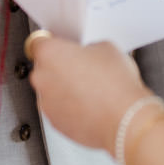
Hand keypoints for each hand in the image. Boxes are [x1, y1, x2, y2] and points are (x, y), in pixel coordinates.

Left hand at [28, 34, 151, 152]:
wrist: (125, 120)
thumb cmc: (115, 85)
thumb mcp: (106, 48)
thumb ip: (87, 48)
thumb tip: (87, 55)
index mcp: (50, 53)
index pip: (38, 42)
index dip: (54, 43)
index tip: (62, 46)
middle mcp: (42, 78)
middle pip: (45, 67)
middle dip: (62, 67)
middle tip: (84, 68)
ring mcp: (46, 103)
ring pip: (52, 90)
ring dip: (66, 88)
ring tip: (92, 89)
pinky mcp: (55, 123)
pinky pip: (59, 109)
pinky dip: (71, 107)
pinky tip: (91, 104)